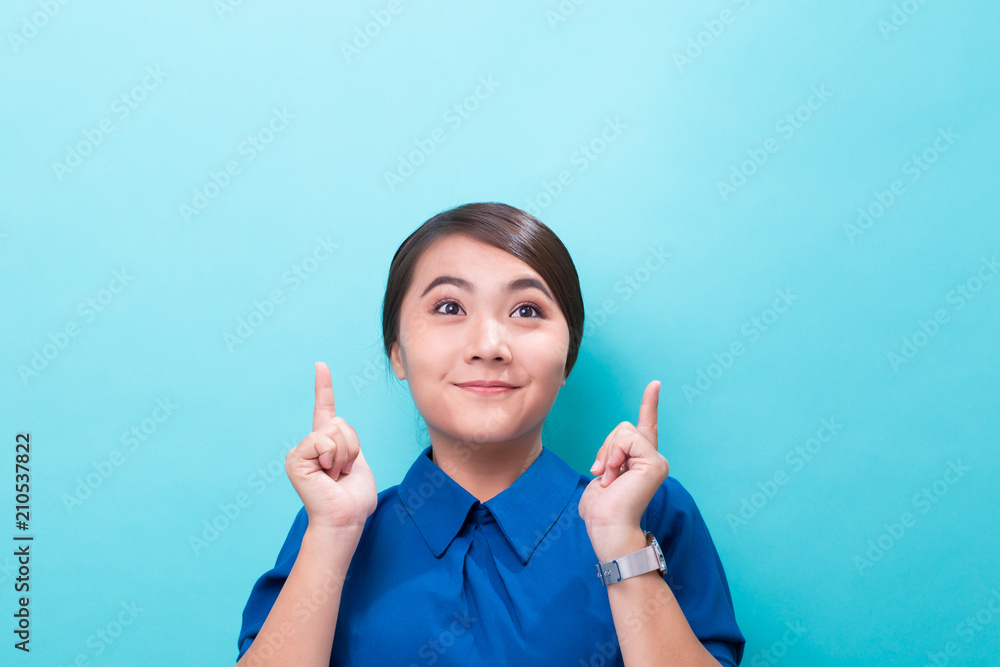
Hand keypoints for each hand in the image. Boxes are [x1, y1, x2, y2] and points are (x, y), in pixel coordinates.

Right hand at [285, 361, 377, 531]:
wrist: (346, 519)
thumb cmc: (354, 498)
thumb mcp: (357, 462)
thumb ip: (349, 442)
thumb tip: (340, 427)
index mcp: (326, 444)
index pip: (325, 409)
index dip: (323, 387)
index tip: (321, 366)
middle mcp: (310, 445)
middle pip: (340, 422)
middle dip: (352, 446)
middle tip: (344, 472)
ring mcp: (300, 452)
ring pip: (333, 431)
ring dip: (345, 455)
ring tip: (337, 476)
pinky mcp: (296, 460)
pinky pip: (322, 441)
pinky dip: (332, 457)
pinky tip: (327, 475)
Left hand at [578, 381, 667, 559]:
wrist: (607, 527)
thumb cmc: (601, 509)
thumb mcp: (601, 473)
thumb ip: (609, 455)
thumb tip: (610, 455)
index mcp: (639, 461)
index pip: (646, 426)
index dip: (650, 404)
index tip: (655, 384)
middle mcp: (652, 458)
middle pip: (623, 427)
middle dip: (605, 447)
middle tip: (603, 474)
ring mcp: (656, 460)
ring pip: (624, 432)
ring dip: (608, 453)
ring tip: (610, 479)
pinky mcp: (655, 463)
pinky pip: (628, 440)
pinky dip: (614, 455)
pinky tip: (615, 475)